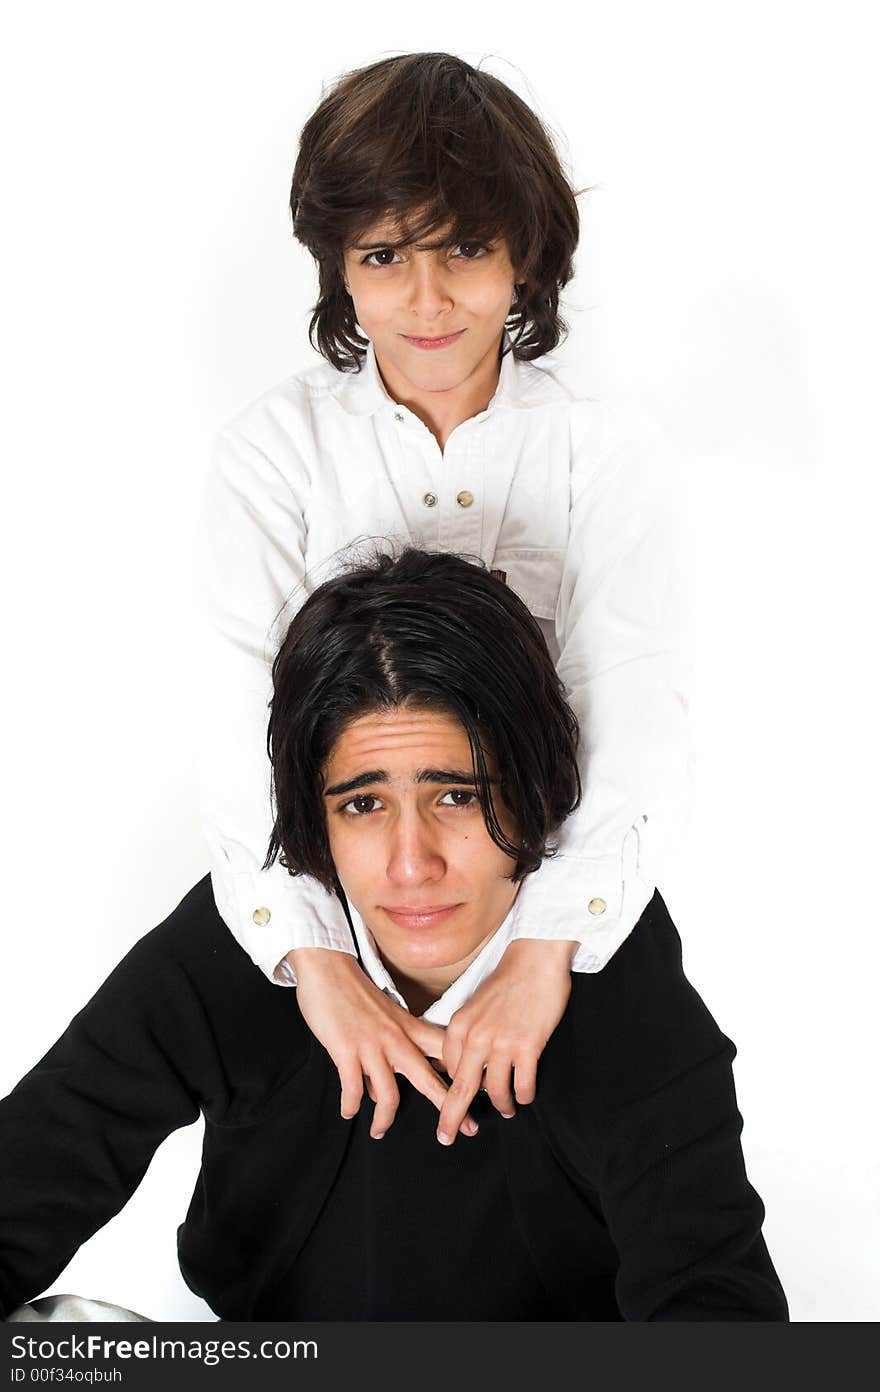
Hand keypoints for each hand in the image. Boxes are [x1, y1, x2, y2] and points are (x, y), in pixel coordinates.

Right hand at [286, 947, 477, 1140]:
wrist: (329, 967)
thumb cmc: (354, 990)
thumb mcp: (385, 1017)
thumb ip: (392, 1051)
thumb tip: (385, 1091)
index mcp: (409, 1027)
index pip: (446, 1051)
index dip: (467, 1071)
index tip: (482, 1090)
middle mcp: (397, 1038)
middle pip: (429, 1079)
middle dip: (450, 1108)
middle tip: (465, 1131)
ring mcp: (372, 1045)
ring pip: (389, 1095)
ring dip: (384, 1120)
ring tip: (379, 1131)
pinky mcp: (347, 1050)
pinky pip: (353, 1090)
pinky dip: (351, 1106)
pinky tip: (348, 1112)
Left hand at [437, 937, 575, 1144]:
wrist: (535, 960)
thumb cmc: (507, 982)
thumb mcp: (475, 1005)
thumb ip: (467, 1034)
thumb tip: (463, 1063)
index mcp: (459, 1026)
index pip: (449, 1069)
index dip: (453, 1088)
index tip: (454, 1101)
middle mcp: (476, 1038)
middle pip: (461, 1089)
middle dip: (452, 1117)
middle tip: (447, 1136)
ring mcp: (502, 1044)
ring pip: (496, 1091)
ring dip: (503, 1105)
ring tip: (508, 1109)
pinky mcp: (527, 1047)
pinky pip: (522, 1086)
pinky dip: (524, 1096)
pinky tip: (526, 1095)